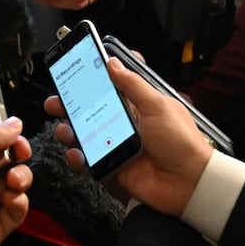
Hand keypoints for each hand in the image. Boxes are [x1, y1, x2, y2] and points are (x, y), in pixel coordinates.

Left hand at [0, 118, 32, 245]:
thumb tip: (13, 122)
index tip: (10, 128)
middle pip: (2, 156)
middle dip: (15, 154)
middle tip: (20, 152)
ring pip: (14, 180)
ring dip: (19, 178)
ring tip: (13, 184)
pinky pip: (18, 206)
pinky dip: (18, 202)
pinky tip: (10, 203)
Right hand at [47, 56, 211, 214]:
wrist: (188, 183)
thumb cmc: (181, 142)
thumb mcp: (158, 105)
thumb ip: (133, 84)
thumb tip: (112, 62)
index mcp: (139, 104)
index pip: (113, 85)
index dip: (95, 77)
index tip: (76, 69)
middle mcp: (126, 123)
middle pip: (91, 110)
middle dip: (71, 104)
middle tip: (57, 101)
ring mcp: (118, 144)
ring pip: (85, 134)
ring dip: (70, 131)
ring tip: (65, 130)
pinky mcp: (113, 165)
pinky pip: (89, 160)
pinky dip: (78, 158)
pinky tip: (77, 154)